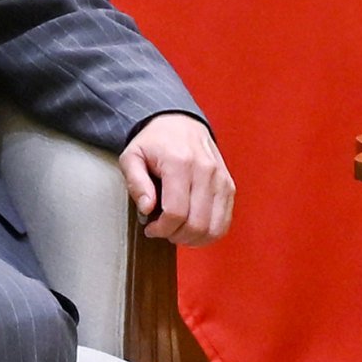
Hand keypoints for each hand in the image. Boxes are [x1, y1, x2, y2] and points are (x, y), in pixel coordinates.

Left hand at [121, 112, 234, 246]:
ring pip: (214, 226)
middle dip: (176, 236)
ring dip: (194, 238)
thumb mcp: (132, 157)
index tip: (151, 228)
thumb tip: (147, 208)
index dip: (161, 229)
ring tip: (179, 232)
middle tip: (164, 231)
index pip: (176, 212)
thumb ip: (136, 183)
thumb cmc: (155, 142)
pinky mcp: (228, 185)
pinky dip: (210, 232)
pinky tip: (194, 229)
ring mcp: (220, 178)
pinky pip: (225, 221)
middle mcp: (205, 170)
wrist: (179, 122)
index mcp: (180, 162)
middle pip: (197, 223)